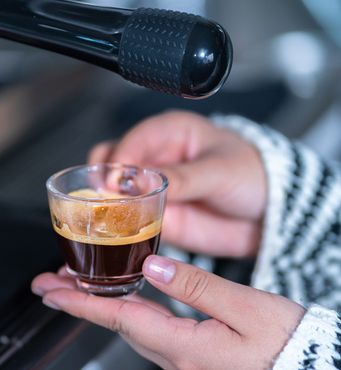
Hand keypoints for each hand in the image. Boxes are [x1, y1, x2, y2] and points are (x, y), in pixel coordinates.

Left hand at [32, 255, 305, 369]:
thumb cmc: (291, 346)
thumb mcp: (246, 307)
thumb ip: (196, 284)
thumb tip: (153, 266)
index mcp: (188, 350)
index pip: (120, 320)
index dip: (81, 303)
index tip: (49, 291)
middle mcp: (180, 365)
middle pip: (119, 327)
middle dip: (83, 302)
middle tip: (50, 283)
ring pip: (134, 333)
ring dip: (105, 308)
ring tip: (80, 286)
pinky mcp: (197, 367)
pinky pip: (154, 338)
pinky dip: (133, 317)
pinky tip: (129, 302)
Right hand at [89, 110, 266, 257]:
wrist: (268, 214)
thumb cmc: (252, 175)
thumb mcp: (219, 171)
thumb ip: (182, 177)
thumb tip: (144, 180)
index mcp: (169, 132)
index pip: (131, 141)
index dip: (118, 162)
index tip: (114, 183)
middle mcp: (153, 158)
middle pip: (109, 165)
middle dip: (102, 184)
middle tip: (109, 202)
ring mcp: (149, 190)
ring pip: (111, 195)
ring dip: (105, 208)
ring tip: (110, 222)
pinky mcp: (152, 217)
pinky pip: (125, 222)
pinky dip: (116, 230)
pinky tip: (117, 237)